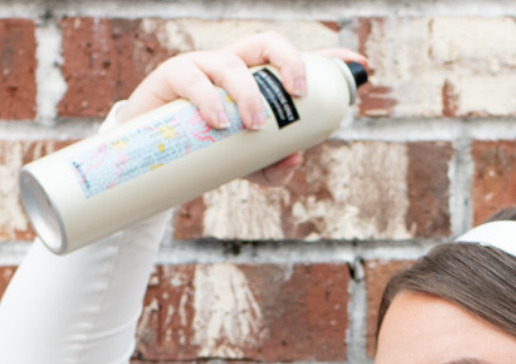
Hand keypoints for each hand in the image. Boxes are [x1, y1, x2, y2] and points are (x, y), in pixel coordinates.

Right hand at [119, 32, 366, 186]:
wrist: (160, 160)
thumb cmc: (211, 154)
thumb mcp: (249, 167)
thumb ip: (275, 168)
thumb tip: (296, 159)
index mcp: (258, 79)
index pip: (293, 60)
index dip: (326, 57)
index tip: (355, 64)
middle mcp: (234, 65)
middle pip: (266, 43)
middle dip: (289, 61)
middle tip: (299, 94)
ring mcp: (203, 67)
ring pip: (231, 64)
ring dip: (248, 93)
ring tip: (255, 126)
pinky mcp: (173, 78)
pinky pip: (193, 78)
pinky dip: (208, 99)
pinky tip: (220, 121)